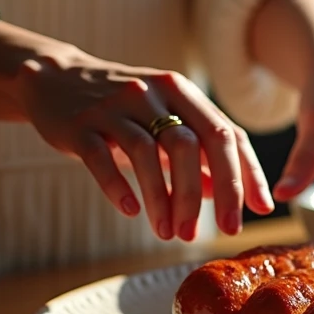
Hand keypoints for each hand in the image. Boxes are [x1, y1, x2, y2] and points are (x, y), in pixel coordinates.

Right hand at [16, 48, 273, 239]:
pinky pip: (102, 158)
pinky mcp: (80, 124)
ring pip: (149, 155)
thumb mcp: (164, 121)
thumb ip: (197, 154)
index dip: (247, 173)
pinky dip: (120, 188)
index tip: (261, 209)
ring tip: (172, 233)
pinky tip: (132, 212)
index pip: (226, 133)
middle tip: (217, 233)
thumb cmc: (121, 109)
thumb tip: (223, 194)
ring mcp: (115, 106)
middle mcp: (153, 93)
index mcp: (181, 91)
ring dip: (165, 200)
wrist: (53, 79)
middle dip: (211, 193)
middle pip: (193, 144)